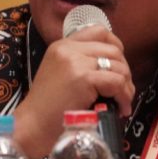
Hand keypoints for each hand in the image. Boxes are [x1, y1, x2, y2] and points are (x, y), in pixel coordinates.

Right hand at [12, 25, 133, 158]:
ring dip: (126, 86)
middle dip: (124, 71)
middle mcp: (68, 48)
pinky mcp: (83, 78)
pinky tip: (120, 108)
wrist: (31, 126)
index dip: (116, 46)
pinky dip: (124, 96)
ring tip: (122, 102)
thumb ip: (80, 64)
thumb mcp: (59, 75)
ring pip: (118, 66)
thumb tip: (114, 66)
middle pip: (113, 49)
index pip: (99, 31)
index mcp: (62, 45)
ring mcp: (76, 62)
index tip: (119, 65)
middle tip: (123, 91)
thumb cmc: (46, 109)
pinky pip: (117, 82)